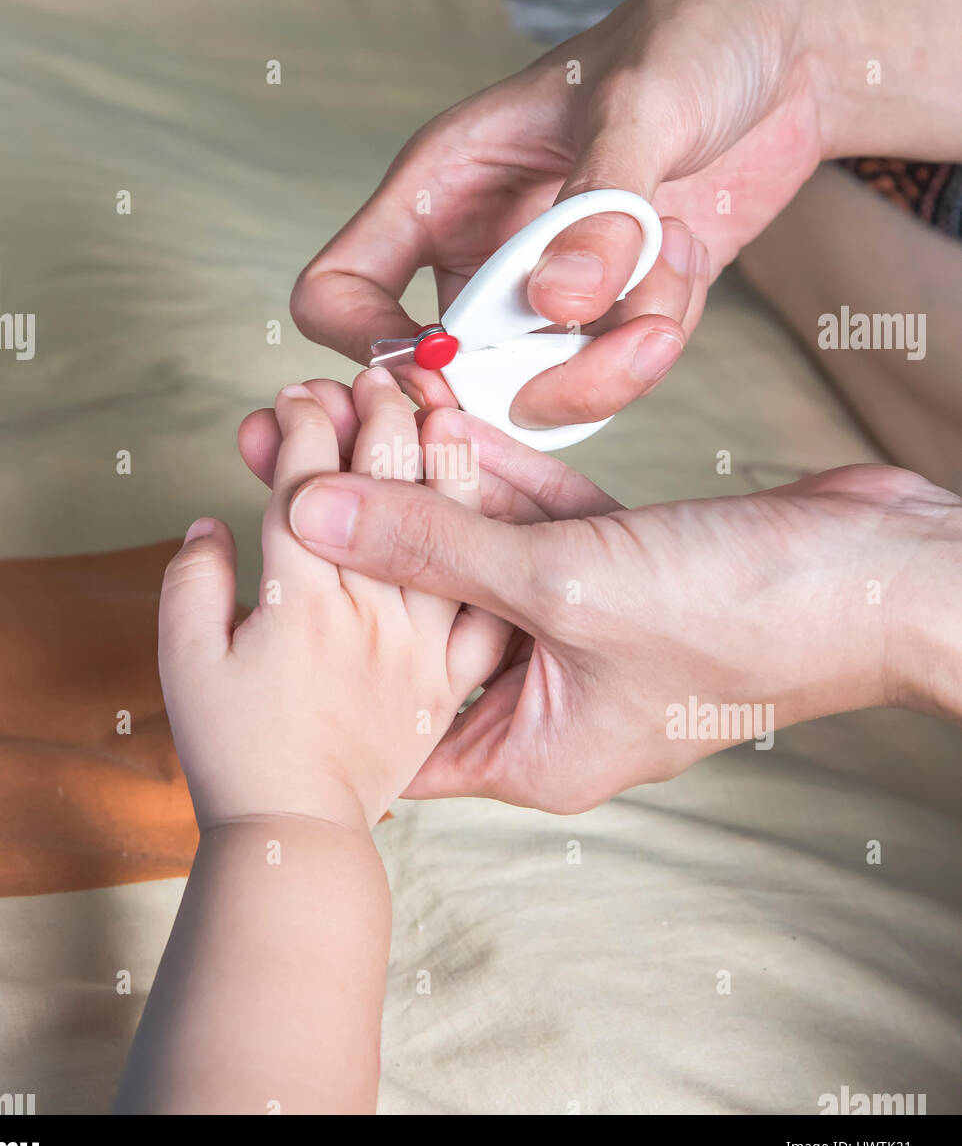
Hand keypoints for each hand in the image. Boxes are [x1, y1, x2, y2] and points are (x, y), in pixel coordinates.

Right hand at [158, 369, 509, 831]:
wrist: (299, 839)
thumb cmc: (232, 757)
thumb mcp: (186, 667)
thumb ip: (192, 587)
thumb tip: (212, 523)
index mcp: (301, 603)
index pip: (310, 488)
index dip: (303, 429)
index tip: (295, 394)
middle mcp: (369, 615)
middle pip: (382, 494)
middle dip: (374, 422)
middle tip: (370, 377)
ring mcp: (420, 647)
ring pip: (443, 533)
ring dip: (437, 461)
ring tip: (434, 405)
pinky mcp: (451, 681)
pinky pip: (481, 608)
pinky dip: (484, 553)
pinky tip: (485, 506)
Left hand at [279, 411, 961, 812]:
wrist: (887, 573)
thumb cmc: (747, 621)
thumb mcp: (569, 588)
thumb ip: (436, 550)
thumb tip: (310, 517)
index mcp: (530, 746)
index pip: (391, 705)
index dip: (320, 626)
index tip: (256, 541)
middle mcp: (550, 693)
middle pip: (423, 606)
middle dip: (359, 521)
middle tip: (283, 437)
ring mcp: (587, 626)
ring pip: (479, 548)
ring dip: (420, 474)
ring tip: (340, 399)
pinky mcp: (622, 564)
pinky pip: (536, 516)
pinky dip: (493, 465)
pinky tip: (430, 406)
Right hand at [290, 0, 826, 429]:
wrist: (787, 49)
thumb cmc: (692, 41)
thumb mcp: (640, 105)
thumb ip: (597, 208)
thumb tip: (556, 303)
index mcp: (441, 186)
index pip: (340, 289)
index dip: (368, 342)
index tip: (445, 361)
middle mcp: (478, 249)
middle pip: (456, 376)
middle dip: (544, 379)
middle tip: (631, 339)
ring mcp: (542, 289)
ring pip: (544, 388)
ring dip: (623, 351)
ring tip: (678, 262)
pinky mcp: (608, 313)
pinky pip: (615, 369)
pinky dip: (664, 328)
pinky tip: (690, 253)